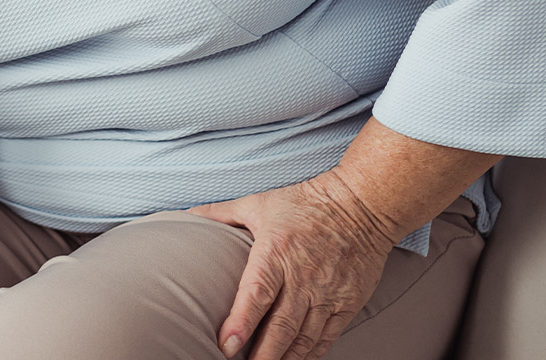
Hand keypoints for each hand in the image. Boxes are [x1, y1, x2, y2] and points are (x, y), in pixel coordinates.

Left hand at [186, 170, 397, 359]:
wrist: (360, 204)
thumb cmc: (304, 203)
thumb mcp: (257, 203)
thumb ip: (221, 214)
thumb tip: (187, 214)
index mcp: (275, 254)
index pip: (255, 295)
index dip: (240, 323)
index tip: (226, 346)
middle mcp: (303, 279)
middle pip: (280, 328)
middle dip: (261, 355)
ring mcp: (328, 294)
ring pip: (303, 339)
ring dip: (283, 358)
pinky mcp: (348, 303)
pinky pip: (327, 337)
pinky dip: (310, 354)